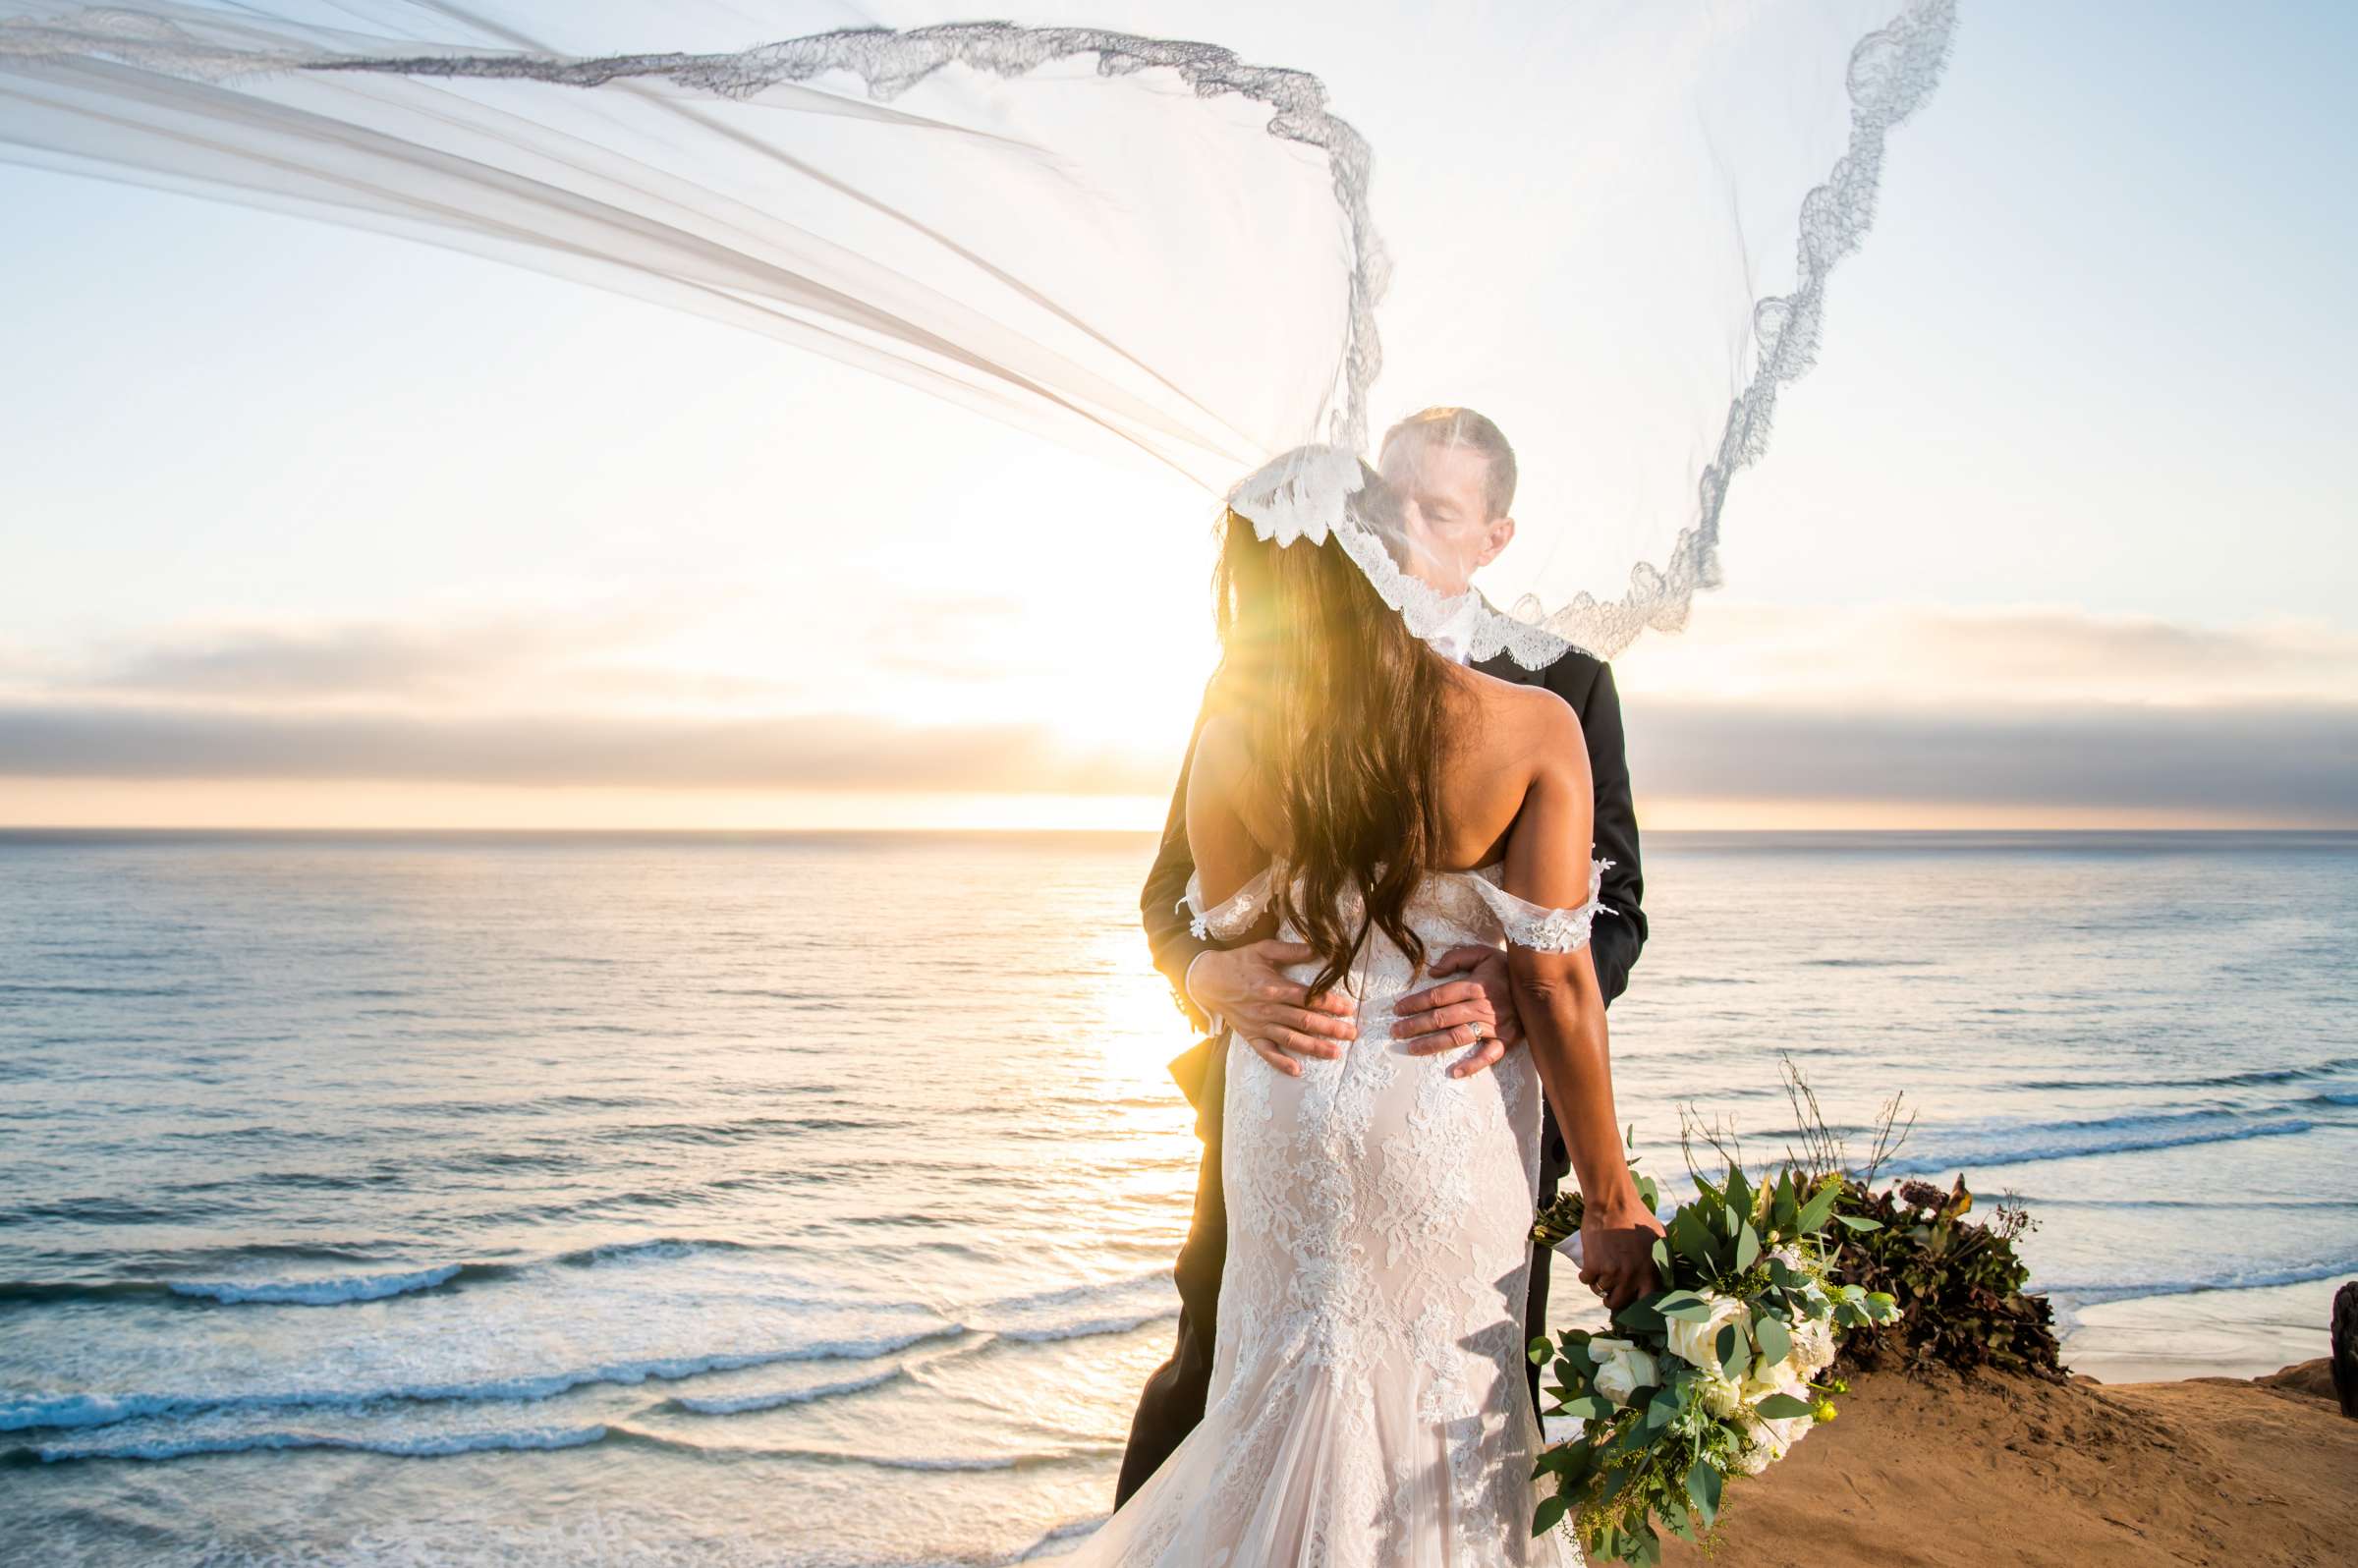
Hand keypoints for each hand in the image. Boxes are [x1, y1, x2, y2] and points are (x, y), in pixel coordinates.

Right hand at [1189, 941, 1356, 1077]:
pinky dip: (1281, 1063)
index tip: (1349, 1009)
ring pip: (1291, 1040)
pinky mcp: (1251, 1036)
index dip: (1331, 1004)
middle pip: (1305, 1021)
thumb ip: (1291, 950)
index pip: (1309, 998)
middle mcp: (1269, 1009)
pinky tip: (1297, 1071)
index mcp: (1274, 987)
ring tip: (1336, 1053)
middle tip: (1352, 1033)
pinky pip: (1267, 1053)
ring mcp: (1260, 1025)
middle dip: (1331, 1028)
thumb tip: (1318, 949)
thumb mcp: (1263, 949)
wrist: (1208, 980)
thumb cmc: (1239, 963)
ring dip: (1315, 1048)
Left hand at [1391, 944, 1519, 1078]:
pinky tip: (1453, 1073)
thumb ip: (1456, 957)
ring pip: (1457, 1037)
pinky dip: (1472, 1065)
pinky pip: (1489, 1055)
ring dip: (1432, 1044)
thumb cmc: (1506, 969)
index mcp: (1474, 985)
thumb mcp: (1483, 953)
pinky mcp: (1507, 1039)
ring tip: (1411, 1048)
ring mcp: (1494, 1025)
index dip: (1414, 1003)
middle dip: (1414, 1025)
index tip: (1397, 1009)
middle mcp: (1482, 1006)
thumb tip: (1432, 971)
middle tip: (1395, 1032)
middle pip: (1441, 1018)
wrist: (1541, 983)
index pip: (1437, 996)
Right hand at [1578, 1193, 1665, 1311]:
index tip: (1632, 1305)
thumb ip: (1662, 1258)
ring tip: (1600, 1274)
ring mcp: (1611, 1272)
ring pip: (1601, 1291)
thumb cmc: (1637, 1217)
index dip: (1638, 1307)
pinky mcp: (1593, 1265)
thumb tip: (1667, 1272)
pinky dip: (1585, 1276)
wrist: (1613, 1204)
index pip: (1646, 1302)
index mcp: (1649, 1272)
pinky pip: (1586, 1281)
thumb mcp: (1659, 1238)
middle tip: (1610, 1294)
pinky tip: (1589, 1267)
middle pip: (1619, 1302)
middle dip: (1613, 1300)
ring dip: (1599, 1285)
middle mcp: (1631, 1276)